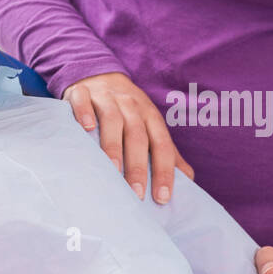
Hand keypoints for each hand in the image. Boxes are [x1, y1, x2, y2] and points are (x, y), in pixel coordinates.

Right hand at [63, 71, 193, 203]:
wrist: (99, 75)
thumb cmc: (127, 110)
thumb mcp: (150, 126)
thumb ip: (167, 152)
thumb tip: (190, 180)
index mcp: (150, 116)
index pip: (161, 145)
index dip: (164, 171)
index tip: (162, 198)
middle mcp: (131, 105)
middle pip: (137, 135)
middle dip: (138, 166)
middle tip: (136, 194)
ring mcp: (106, 97)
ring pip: (112, 119)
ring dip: (113, 145)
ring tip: (112, 170)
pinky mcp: (82, 92)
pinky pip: (84, 101)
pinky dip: (85, 113)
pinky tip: (86, 129)